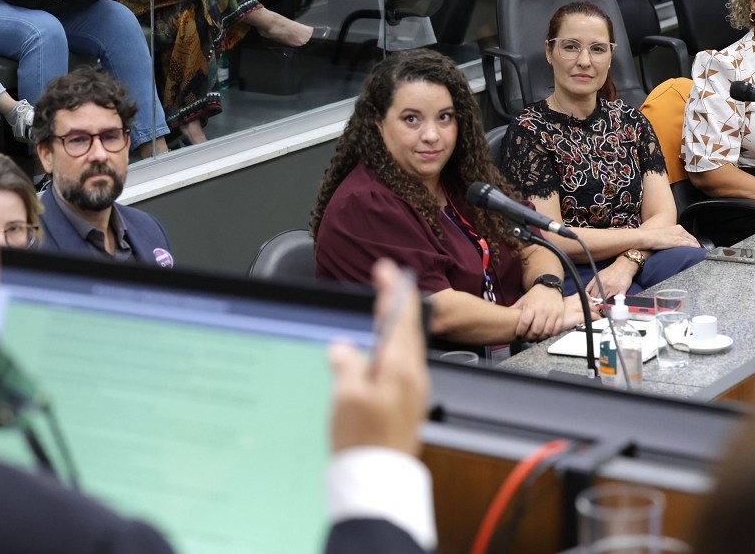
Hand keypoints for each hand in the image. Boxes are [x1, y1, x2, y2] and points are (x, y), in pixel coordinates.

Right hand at [328, 260, 428, 455]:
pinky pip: (400, 365)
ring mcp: (410, 393)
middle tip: (386, 280)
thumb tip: (343, 348)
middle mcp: (411, 378)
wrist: (377, 484)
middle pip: (406, 329)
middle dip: (396, 301)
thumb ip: (346, 365)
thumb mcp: (346, 398)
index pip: (399, 317)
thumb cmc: (364, 444)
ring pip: (404, 346)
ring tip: (383, 307)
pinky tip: (379, 349)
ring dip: (394, 322)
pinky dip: (391, 346)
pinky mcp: (403, 406)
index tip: (386, 269)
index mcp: (399, 369)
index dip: (392, 290)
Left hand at [513, 284, 567, 340]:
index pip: (524, 323)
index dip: (521, 332)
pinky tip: (545, 334)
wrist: (549, 287)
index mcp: (531, 307)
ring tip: (535, 338)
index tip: (518, 336)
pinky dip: (550, 335)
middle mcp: (542, 311)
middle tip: (526, 339)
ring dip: (540, 337)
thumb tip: (502, 317)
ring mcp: (552, 314)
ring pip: (546, 332)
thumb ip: (514, 310)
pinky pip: (556, 330)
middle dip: (530, 337)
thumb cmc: (535, 296)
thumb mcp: (523, 301)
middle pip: (536, 330)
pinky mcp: (560, 316)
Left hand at [585, 259, 637, 301]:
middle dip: (596, 303)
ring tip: (603, 305)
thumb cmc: (611, 271)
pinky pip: (617, 300)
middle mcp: (606, 285)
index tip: (591, 303)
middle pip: (598, 299)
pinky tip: (612, 303)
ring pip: (606, 300)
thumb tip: (586, 293)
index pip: (592, 295)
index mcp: (599, 281)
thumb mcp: (598, 275)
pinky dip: (614, 302)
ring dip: (604, 303)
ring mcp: (614, 288)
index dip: (591, 300)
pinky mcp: (622, 291)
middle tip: (596, 306)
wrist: (624, 266)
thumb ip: (591, 284)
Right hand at [647, 225, 700, 250]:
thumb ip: (670, 240)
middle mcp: (680, 230)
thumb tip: (671, 247)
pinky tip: (697, 255)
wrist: (645, 238)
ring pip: (694, 243)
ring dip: (697, 249)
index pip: (689, 236)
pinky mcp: (678, 242)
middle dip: (697, 246)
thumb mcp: (663, 237)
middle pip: (694, 239)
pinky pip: (690, 246)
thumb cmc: (650, 239)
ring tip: (701, 256)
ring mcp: (679, 236)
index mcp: (677, 228)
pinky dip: (695, 250)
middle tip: (700, 254)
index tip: (696, 249)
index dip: (693, 243)